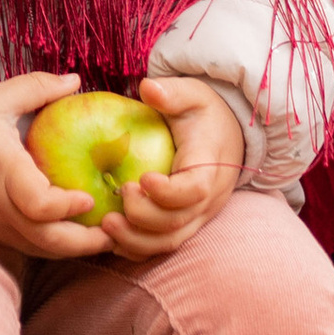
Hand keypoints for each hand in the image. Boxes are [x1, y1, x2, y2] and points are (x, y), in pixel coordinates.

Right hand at [0, 72, 107, 259]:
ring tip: (105, 236)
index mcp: (0, 169)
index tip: (89, 197)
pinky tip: (72, 234)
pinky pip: (25, 246)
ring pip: (38, 249)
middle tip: (117, 230)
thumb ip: (37, 88)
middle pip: (46, 240)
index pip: (37, 204)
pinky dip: (52, 245)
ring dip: (73, 248)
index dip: (66, 207)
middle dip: (86, 243)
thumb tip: (77, 81)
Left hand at [97, 73, 244, 260]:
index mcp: (209, 166)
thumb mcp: (192, 94)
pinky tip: (111, 240)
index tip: (140, 180)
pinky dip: (138, 247)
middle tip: (116, 194)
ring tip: (106, 226)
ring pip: (170, 241)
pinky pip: (163, 244)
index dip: (168, 193)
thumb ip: (172, 93)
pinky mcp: (185, 224)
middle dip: (143, 217)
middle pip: (178, 223)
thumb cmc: (203, 113)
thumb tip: (147, 87)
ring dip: (137, 239)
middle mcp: (208, 199)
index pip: (194, 190)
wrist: (227, 133)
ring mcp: (198, 216)